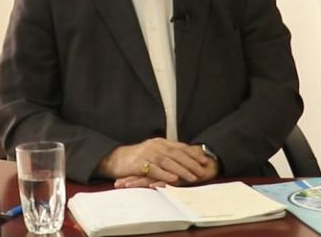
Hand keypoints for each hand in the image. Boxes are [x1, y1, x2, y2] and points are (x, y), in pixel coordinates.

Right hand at [97, 138, 213, 185]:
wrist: (115, 159)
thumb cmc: (136, 158)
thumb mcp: (153, 152)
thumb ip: (167, 154)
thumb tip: (185, 157)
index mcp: (160, 142)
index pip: (180, 147)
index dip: (193, 154)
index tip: (204, 160)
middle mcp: (155, 146)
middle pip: (176, 154)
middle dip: (191, 162)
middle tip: (202, 170)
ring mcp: (147, 154)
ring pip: (167, 161)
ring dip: (181, 169)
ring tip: (192, 176)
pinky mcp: (139, 163)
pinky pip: (154, 169)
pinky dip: (165, 174)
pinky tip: (173, 179)